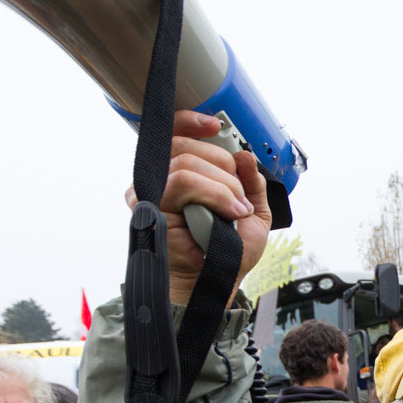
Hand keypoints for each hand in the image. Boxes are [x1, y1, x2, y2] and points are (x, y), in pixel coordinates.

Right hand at [123, 110, 270, 304]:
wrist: (219, 279)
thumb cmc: (229, 251)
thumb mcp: (253, 212)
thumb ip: (252, 183)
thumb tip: (245, 156)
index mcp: (183, 176)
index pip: (177, 135)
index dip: (191, 123)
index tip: (215, 125)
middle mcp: (163, 180)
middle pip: (187, 147)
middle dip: (224, 169)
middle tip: (240, 198)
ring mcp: (153, 191)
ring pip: (188, 165)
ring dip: (223, 187)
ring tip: (236, 211)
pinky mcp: (150, 206)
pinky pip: (182, 183)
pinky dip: (213, 194)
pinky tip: (228, 213)